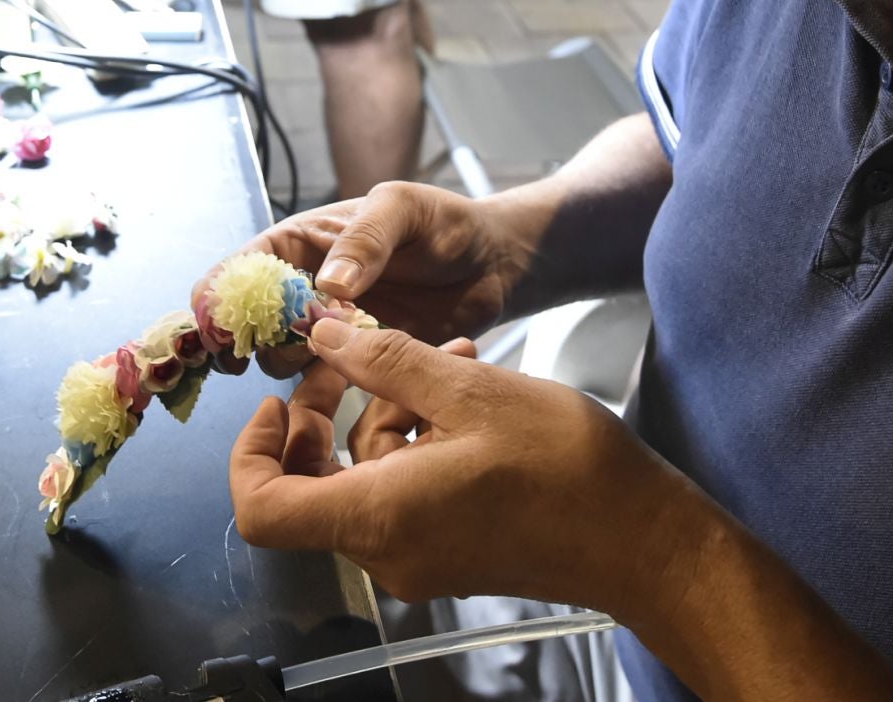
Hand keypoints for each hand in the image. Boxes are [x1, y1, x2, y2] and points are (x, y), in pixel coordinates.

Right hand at [192, 182, 530, 377]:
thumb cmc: (445, 223)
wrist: (493, 265)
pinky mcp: (358, 362)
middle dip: (251, 341)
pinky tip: (352, 376)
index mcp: (299, 244)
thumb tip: (326, 284)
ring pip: (279, 359)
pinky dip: (325, 386)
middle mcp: (303, 289)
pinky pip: (322, 383)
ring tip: (334, 351)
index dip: (218, 302)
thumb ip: (366, 240)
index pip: (237, 272)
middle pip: (247, 325)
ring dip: (293, 363)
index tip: (223, 332)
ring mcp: (328, 329)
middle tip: (285, 347)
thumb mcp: (404, 209)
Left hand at [231, 320, 691, 607]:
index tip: (279, 401)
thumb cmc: (565, 469)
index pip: (261, 509)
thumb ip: (386, 362)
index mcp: (377, 516)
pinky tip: (464, 394)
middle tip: (357, 355)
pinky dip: (418, 440)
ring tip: (448, 359)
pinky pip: (404, 491)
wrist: (642, 537)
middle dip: (329, 413)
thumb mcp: (469, 391)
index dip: (251, 453)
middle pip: (312, 485)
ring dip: (389, 412)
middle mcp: (386, 550)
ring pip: (365, 477)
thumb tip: (326, 336)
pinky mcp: (448, 551)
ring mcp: (418, 556)